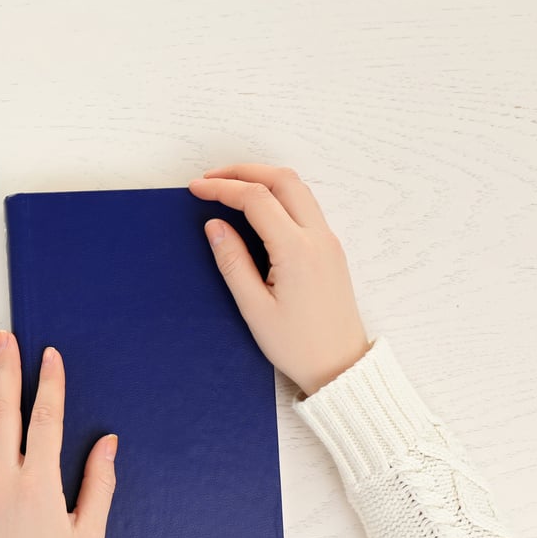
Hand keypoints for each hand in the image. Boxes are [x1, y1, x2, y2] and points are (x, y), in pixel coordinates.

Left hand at [0, 330, 117, 537]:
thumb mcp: (89, 534)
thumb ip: (99, 484)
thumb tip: (106, 442)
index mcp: (38, 487)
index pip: (44, 420)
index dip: (49, 383)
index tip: (50, 356)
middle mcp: (4, 481)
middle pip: (2, 411)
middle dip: (5, 369)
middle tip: (5, 338)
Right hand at [189, 164, 370, 396]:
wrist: (340, 366)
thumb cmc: (297, 345)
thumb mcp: (254, 308)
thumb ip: (232, 262)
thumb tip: (215, 225)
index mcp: (296, 250)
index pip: (256, 199)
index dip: (222, 188)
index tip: (196, 189)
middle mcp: (317, 238)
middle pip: (282, 179)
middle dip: (244, 171)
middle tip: (212, 179)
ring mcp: (328, 241)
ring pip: (297, 188)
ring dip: (263, 179)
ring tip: (231, 188)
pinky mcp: (330, 249)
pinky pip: (305, 207)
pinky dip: (278, 195)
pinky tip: (256, 209)